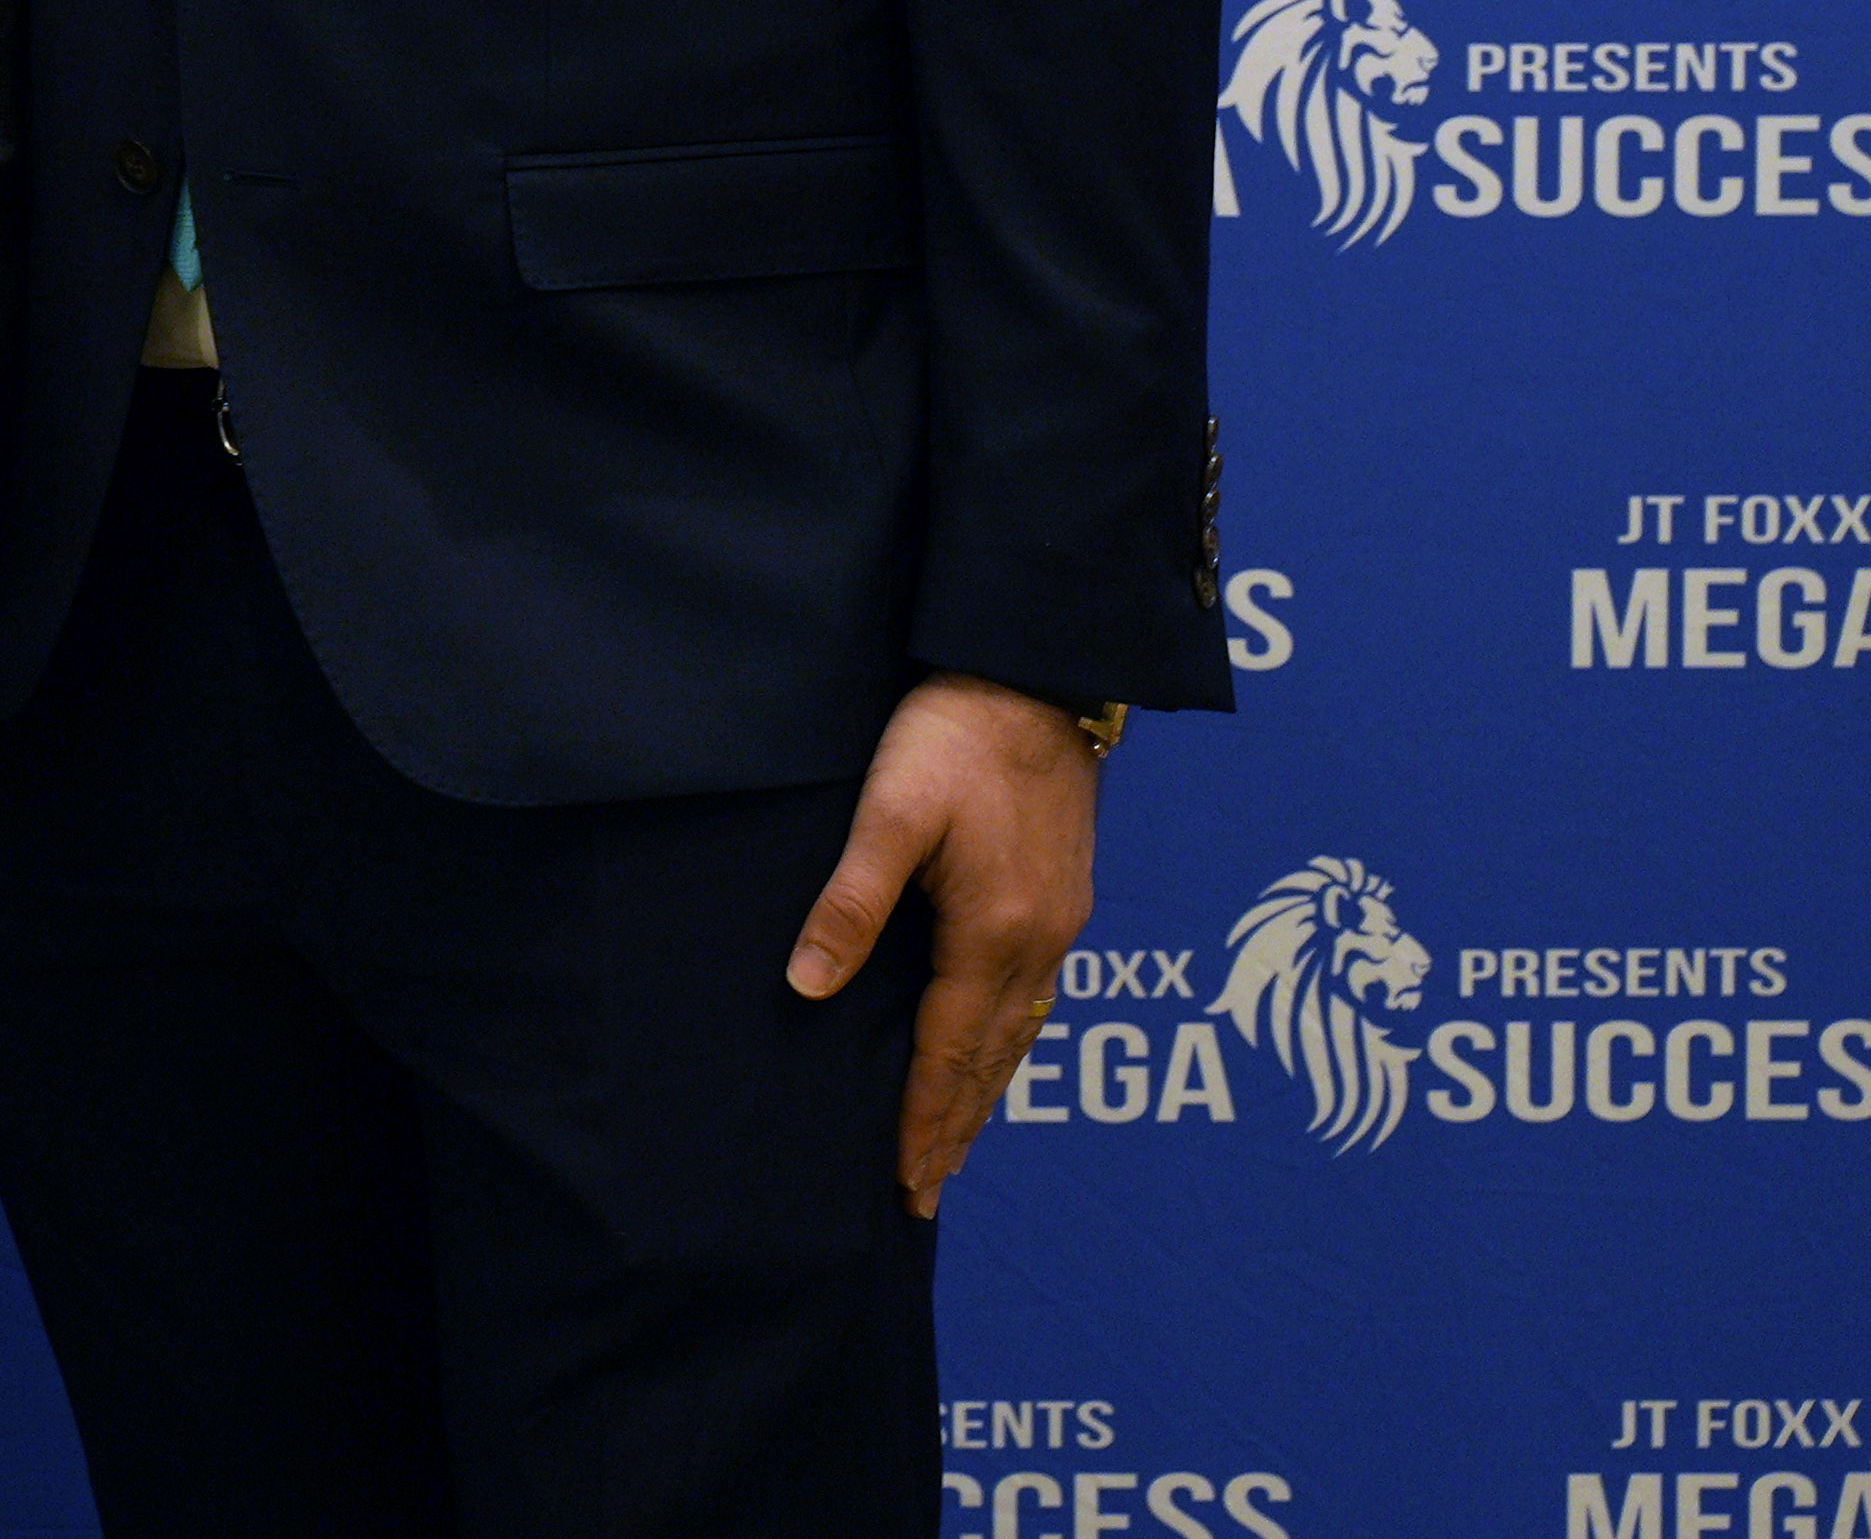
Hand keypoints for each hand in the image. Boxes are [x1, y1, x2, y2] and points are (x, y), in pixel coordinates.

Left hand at [784, 670, 1100, 1216]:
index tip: (903, 1184)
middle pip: (992, 1060)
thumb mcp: (891, 813)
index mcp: (995, 933)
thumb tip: (807, 987)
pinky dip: (1008, 1044)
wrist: (1034, 674)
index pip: (948, 1052)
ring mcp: (1060, 923)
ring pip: (1020, 1033)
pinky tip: (993, 1054)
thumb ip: (851, 902)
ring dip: (984, 1094)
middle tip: (923, 1197)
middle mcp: (1040, 942)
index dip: (922, 1120)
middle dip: (955, 1130)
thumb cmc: (954, 736)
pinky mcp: (1063, 898)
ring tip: (953, 1148)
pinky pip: (1035, 997)